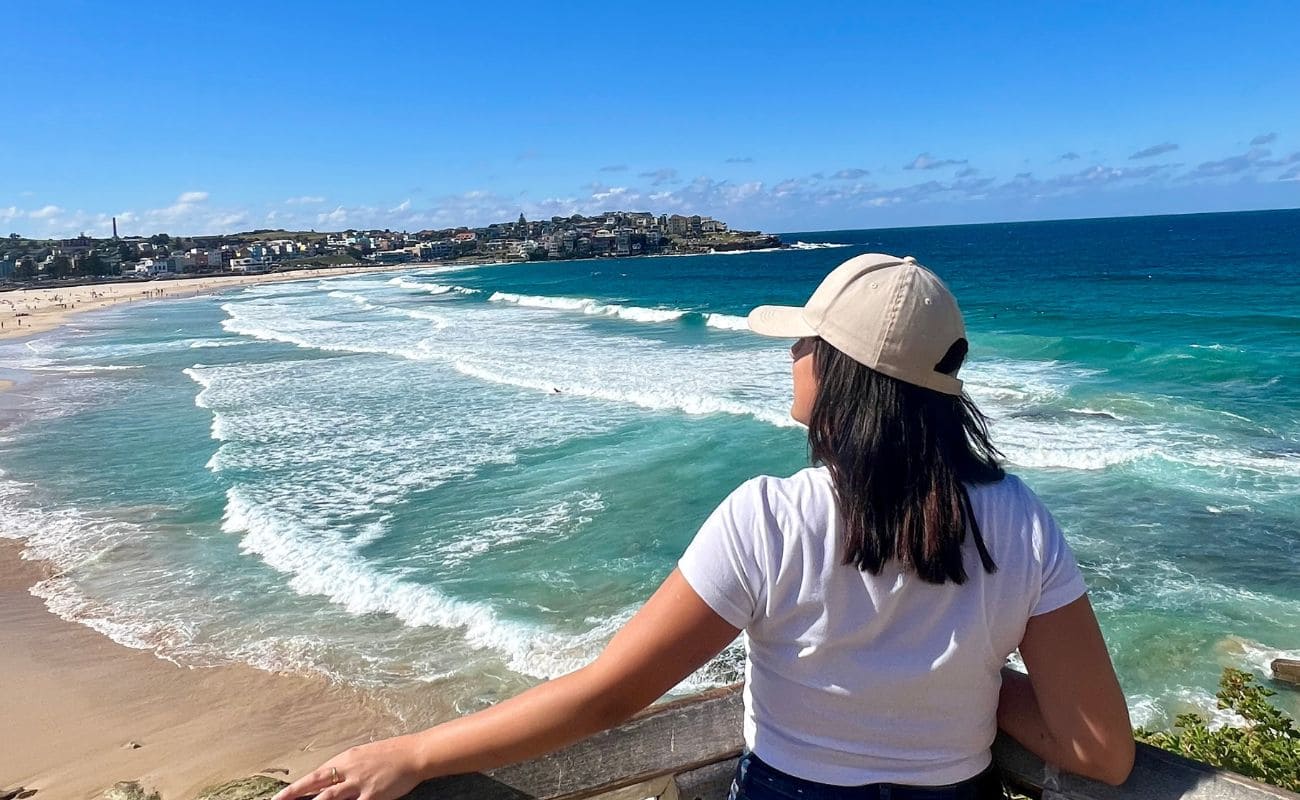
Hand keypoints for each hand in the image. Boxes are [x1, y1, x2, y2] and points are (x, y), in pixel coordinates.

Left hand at [272, 734, 426, 799]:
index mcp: (345, 759)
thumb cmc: (391, 753)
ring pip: (330, 797)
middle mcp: (349, 770)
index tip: (278, 797)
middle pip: (316, 785)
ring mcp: (360, 783)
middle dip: (294, 795)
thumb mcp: (364, 756)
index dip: (295, 788)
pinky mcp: (372, 795)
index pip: (314, 775)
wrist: (414, 753)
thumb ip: (346, 767)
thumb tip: (329, 778)